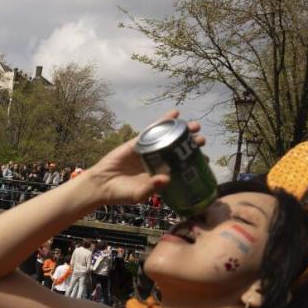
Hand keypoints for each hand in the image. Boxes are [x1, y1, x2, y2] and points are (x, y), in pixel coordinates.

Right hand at [85, 110, 205, 204]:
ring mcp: (148, 151)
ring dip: (181, 130)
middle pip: (178, 150)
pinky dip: (163, 121)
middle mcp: (157, 162)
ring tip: (195, 126)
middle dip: (191, 144)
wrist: (102, 185)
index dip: (193, 162)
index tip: (205, 160)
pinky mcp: (138, 142)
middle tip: (201, 140)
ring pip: (168, 138)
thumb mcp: (139, 194)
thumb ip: (152, 188)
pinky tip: (175, 113)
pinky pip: (152, 130)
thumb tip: (166, 178)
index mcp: (161, 175)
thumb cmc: (122, 193)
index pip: (182, 166)